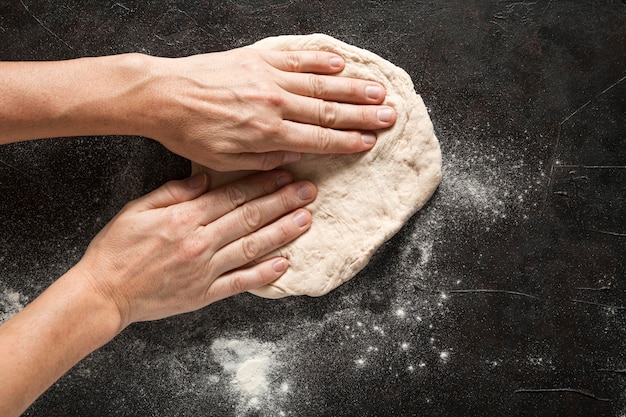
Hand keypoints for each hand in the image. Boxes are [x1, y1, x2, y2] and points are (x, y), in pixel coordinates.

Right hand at [75, 171, 315, 326]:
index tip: (285, 174)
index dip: (262, 183)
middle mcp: (200, 241)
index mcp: (184, 217)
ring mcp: (205, 269)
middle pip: (250, 217)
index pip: (232, 195)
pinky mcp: (204, 293)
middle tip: (309, 191)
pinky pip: (240, 283)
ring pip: (252, 246)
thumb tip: (205, 179)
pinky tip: (285, 264)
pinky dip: (263, 274)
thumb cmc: (116, 248)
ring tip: (307, 219)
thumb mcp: (137, 209)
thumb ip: (173, 192)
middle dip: (282, 202)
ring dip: (282, 232)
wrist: (103, 293)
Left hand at [138, 48, 395, 170]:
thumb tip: (297, 156)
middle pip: (328, 111)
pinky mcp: (258, 59)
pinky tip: (340, 64)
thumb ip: (266, 160)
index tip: (370, 141)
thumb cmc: (192, 133)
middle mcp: (275, 104)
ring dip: (351, 88)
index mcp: (268, 134)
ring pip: (319, 84)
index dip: (348, 142)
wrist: (164, 95)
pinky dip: (320, 61)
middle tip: (389, 116)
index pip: (319, 140)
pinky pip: (296, 58)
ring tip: (377, 91)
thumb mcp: (227, 162)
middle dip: (362, 115)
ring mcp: (268, 78)